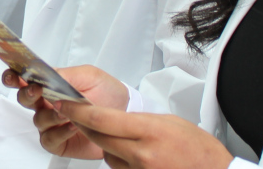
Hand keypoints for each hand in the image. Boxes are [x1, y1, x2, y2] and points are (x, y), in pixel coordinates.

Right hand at [9, 65, 128, 159]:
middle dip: (27, 94)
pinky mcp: (59, 142)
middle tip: (38, 90)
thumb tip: (46, 75)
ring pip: (37, 120)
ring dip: (50, 115)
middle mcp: (47, 103)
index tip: (14, 75)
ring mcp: (52, 123)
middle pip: (25, 99)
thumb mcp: (89, 75)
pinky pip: (49, 139)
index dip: (14, 77)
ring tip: (66, 112)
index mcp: (51, 84)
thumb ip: (66, 74)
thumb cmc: (106, 91)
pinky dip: (60, 133)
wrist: (124, 113)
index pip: (25, 79)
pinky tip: (73, 126)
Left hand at [56, 102, 233, 168]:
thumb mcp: (170, 123)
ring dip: (106, 144)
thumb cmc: (198, 148)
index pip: (102, 118)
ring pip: (107, 154)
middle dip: (84, 124)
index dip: (78, 110)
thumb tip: (116, 120)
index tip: (65, 102)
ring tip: (125, 138)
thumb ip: (140, 121)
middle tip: (76, 113)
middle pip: (98, 136)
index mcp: (149, 130)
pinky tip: (133, 155)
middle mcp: (141, 153)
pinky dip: (119, 160)